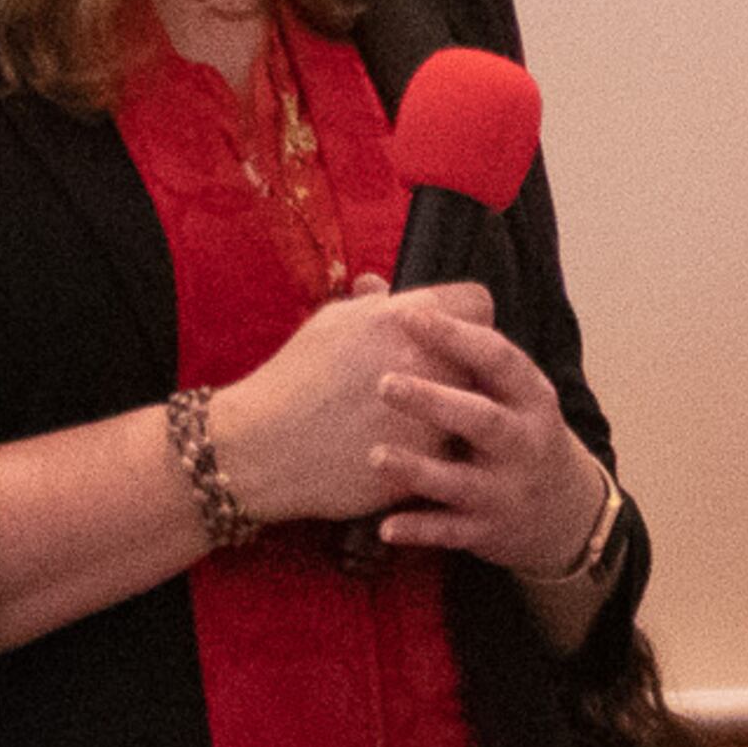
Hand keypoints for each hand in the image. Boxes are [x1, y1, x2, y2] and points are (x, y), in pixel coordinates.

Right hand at [209, 279, 498, 526]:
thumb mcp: (329, 324)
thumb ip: (370, 304)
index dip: (467, 319)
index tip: (452, 336)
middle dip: (467, 364)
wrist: (260, 447)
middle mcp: (427, 360)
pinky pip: (453, 450)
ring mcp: (431, 414)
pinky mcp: (427, 462)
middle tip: (441, 380)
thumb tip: (382, 284)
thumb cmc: (293, 379)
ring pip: (476, 406)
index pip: (478, 303)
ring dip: (458, 410)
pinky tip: (408, 452)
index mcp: (405, 317)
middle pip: (486, 354)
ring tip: (424, 419)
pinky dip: (437, 452)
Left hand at [356, 307, 612, 576]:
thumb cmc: (513, 429)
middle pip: (482, 418)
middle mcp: (524, 441)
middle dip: (435, 401)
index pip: (498, 358)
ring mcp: (507, 489)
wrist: (561, 511)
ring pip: (464, 481)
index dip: (457, 335)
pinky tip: (386, 526)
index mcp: (528, 395)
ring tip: (376, 455)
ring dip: (419, 469)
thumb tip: (370, 285)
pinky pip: (452, 532)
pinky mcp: (489, 531)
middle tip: (384, 383)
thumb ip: (444, 341)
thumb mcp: (499, 387)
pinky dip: (420, 530)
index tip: (410, 315)